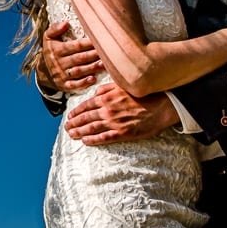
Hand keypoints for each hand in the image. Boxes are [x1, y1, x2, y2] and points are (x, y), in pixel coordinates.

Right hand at [41, 21, 102, 92]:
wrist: (44, 70)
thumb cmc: (51, 50)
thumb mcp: (48, 37)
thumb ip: (55, 28)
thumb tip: (66, 23)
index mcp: (57, 49)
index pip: (75, 46)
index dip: (88, 43)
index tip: (99, 40)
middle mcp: (59, 62)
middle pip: (79, 58)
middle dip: (93, 55)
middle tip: (107, 52)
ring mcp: (62, 74)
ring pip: (78, 71)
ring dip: (91, 68)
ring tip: (104, 64)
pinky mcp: (64, 85)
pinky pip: (74, 85)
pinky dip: (84, 83)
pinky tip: (93, 79)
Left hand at [64, 84, 178, 144]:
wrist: (160, 105)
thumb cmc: (141, 94)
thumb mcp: (121, 85)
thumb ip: (106, 89)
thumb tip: (94, 94)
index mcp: (106, 98)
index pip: (85, 105)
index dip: (75, 112)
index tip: (69, 116)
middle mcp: (107, 110)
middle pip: (85, 118)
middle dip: (74, 123)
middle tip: (66, 127)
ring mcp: (114, 122)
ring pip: (91, 128)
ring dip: (79, 132)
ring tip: (72, 134)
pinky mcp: (123, 133)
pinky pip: (104, 138)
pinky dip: (93, 140)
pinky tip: (86, 141)